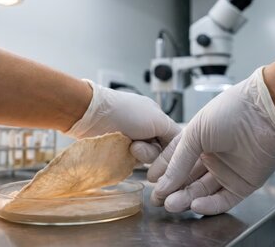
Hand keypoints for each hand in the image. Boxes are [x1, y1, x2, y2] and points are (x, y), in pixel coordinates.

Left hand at [65, 80, 180, 162]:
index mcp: (156, 118)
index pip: (172, 142)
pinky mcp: (117, 150)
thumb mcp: (158, 119)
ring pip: (145, 160)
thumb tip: (182, 145)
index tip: (165, 154)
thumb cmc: (125, 112)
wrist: (92, 115)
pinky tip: (121, 152)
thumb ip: (174, 133)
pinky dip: (127, 159)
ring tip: (128, 146)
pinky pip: (130, 162)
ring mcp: (130, 140)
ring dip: (139, 155)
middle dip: (151, 152)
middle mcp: (145, 129)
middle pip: (160, 153)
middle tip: (137, 145)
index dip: (170, 151)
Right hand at [149, 68, 274, 214]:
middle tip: (158, 200)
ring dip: (187, 198)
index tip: (151, 182)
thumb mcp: (194, 133)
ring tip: (172, 204)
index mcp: (199, 138)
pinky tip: (195, 205)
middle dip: (173, 190)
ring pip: (203, 190)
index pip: (176, 159)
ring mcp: (227, 170)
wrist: (265, 113)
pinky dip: (209, 204)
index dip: (163, 171)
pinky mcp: (243, 183)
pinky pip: (223, 199)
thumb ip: (178, 161)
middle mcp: (213, 155)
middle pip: (188, 178)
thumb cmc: (230, 112)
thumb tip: (163, 183)